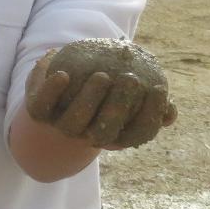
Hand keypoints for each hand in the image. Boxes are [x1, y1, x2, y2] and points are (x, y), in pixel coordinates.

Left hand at [25, 41, 176, 150]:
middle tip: (131, 78)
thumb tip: (170, 111)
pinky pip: (41, 105)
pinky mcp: (39, 112)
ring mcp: (61, 126)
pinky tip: (62, 72)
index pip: (138, 134)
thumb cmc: (103, 100)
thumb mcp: (127, 102)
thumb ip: (149, 105)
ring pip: (73, 122)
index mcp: (113, 136)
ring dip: (89, 99)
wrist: (57, 107)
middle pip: (102, 133)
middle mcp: (86, 136)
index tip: (159, 87)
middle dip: (119, 107)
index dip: (151, 115)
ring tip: (103, 75)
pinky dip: (50, 89)